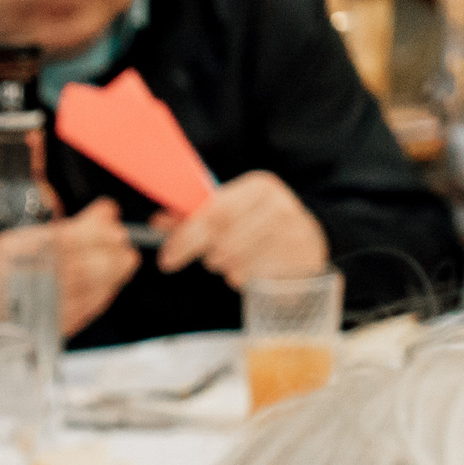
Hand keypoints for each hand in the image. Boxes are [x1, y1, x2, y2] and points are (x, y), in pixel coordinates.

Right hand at [0, 202, 138, 338]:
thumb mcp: (14, 239)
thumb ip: (57, 220)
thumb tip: (88, 192)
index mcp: (11, 254)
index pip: (65, 238)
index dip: (96, 228)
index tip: (110, 217)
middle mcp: (22, 282)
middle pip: (84, 265)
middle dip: (112, 252)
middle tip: (123, 243)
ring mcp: (36, 309)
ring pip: (89, 289)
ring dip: (113, 273)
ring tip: (121, 260)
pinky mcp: (48, 331)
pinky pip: (86, 310)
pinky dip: (104, 294)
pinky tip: (109, 284)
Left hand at [155, 171, 326, 287]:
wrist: (307, 239)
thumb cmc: (257, 226)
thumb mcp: (227, 213)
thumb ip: (190, 218)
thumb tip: (157, 221)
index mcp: (257, 186)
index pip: (214, 213)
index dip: (185, 238)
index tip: (166, 259)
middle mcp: (278, 204)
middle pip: (224, 240)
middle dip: (208, 256)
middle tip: (209, 261)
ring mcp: (294, 231)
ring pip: (237, 262)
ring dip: (226, 268)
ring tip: (234, 261)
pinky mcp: (300, 257)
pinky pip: (255, 277)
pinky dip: (244, 278)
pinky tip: (252, 269)